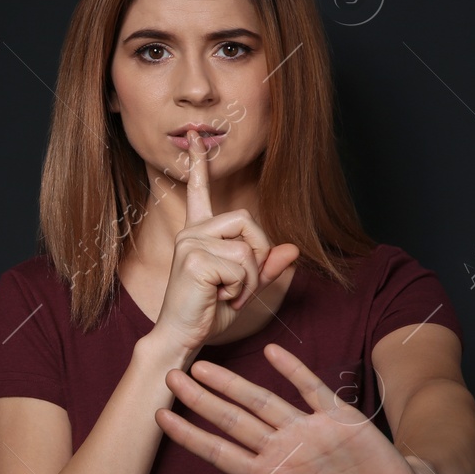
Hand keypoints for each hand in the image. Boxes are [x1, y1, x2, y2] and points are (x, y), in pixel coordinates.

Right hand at [146, 126, 298, 354]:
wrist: (182, 337)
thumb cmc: (208, 314)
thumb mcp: (245, 289)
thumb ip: (267, 267)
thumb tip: (292, 248)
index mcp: (198, 233)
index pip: (199, 191)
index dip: (199, 163)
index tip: (195, 136)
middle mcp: (191, 232)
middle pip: (246, 220)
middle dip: (257, 254)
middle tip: (239, 286)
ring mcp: (190, 243)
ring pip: (248, 248)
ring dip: (250, 279)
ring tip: (227, 296)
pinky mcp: (195, 259)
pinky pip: (242, 266)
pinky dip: (242, 290)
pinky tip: (220, 299)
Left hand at [154, 342, 437, 473]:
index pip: (219, 453)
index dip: (190, 436)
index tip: (159, 418)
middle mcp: (282, 449)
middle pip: (232, 420)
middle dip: (200, 400)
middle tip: (169, 377)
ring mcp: (308, 431)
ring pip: (262, 401)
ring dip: (233, 384)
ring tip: (203, 366)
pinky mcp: (339, 419)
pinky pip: (312, 389)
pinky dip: (292, 370)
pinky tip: (271, 353)